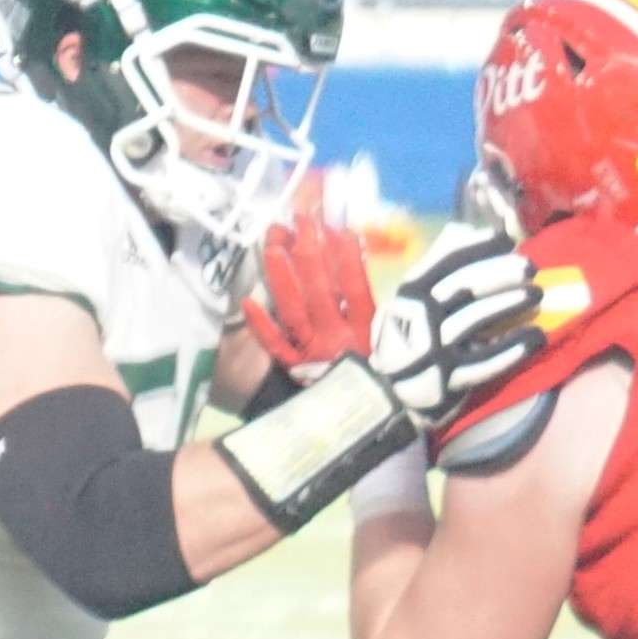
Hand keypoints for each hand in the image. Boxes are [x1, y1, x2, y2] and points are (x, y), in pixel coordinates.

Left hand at [243, 188, 372, 378]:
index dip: (349, 262)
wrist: (371, 418)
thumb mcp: (390, 339)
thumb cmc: (384, 372)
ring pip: (294, 312)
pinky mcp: (295, 368)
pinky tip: (247, 301)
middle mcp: (338, 340)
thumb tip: (359, 256)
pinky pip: (275, 345)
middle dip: (310, 254)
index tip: (341, 229)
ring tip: (273, 245)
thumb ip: (384, 308)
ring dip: (283, 278)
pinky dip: (261, 325)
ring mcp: (313, 353)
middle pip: (320, 293)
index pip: (356, 292)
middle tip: (300, 220)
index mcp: (366, 333)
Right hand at [365, 226, 546, 427]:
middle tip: (528, 267)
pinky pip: (485, 361)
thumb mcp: (410, 300)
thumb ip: (434, 268)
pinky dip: (512, 348)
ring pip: (475, 319)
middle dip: (498, 274)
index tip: (507, 240)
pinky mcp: (448, 378)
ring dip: (509, 304)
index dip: (478, 248)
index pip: (446, 262)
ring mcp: (432, 349)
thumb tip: (463, 230)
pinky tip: (535, 337)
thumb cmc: (408, 338)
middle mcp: (419, 318)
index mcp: (410, 295)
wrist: (389, 392)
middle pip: (463, 288)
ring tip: (536, 294)